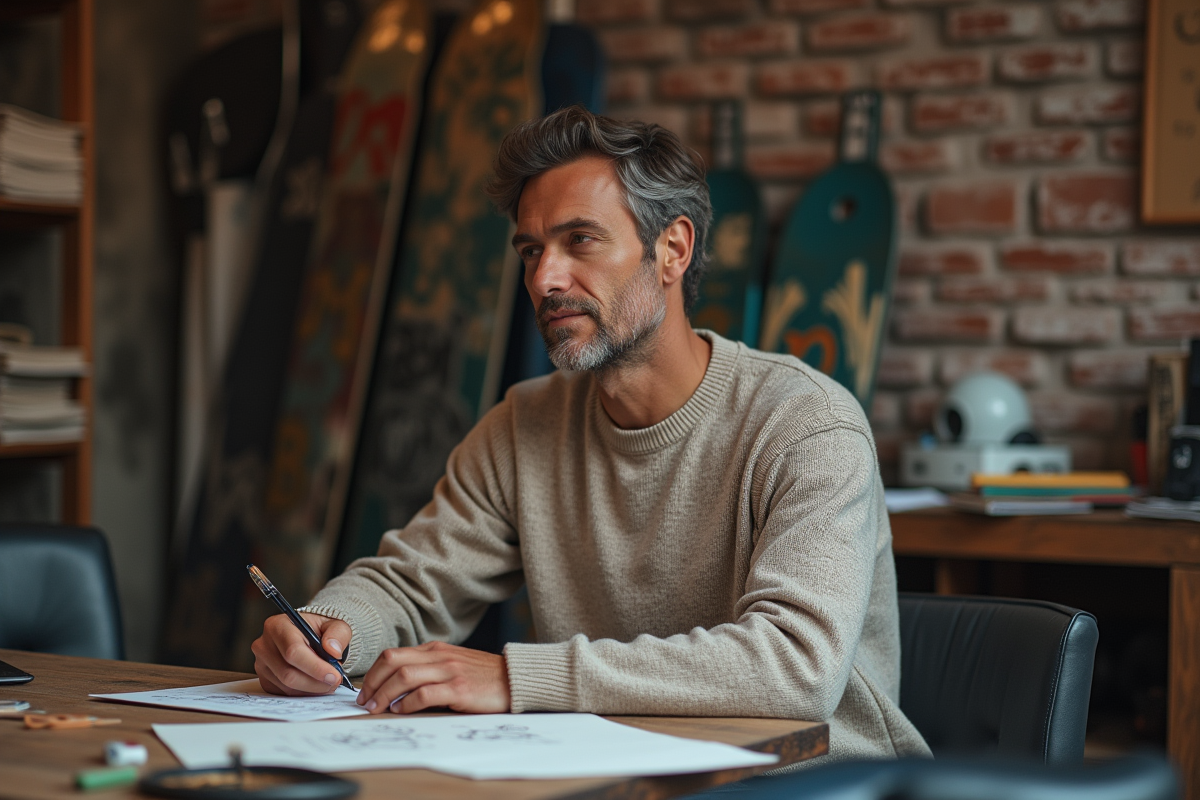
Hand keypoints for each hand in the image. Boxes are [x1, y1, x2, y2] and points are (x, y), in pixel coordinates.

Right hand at [252, 612, 352, 695]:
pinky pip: (284, 693)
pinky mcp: (263, 679)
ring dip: (312, 689)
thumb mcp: (335, 624)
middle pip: (288, 674)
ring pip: (287, 687)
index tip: (334, 676)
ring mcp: (261, 664)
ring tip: (327, 681)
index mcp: (279, 626)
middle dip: (316, 682)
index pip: (293, 652)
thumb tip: (333, 651)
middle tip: (335, 681)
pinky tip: (315, 684)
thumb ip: (337, 634)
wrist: (308, 634)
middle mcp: (264, 645)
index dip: (315, 667)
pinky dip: (303, 693)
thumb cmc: (319, 629)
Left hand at [356, 641, 510, 714]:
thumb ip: (428, 669)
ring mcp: (449, 671)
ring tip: (377, 708)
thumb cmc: (483, 676)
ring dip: (384, 694)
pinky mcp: (459, 688)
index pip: (393, 655)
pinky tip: (400, 711)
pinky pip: (424, 694)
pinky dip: (406, 703)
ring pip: (404, 677)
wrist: (514, 679)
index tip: (365, 690)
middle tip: (364, 700)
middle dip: (372, 682)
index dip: (373, 673)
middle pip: (393, 661)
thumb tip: (397, 688)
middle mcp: (439, 656)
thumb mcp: (453, 664)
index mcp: (435, 649)